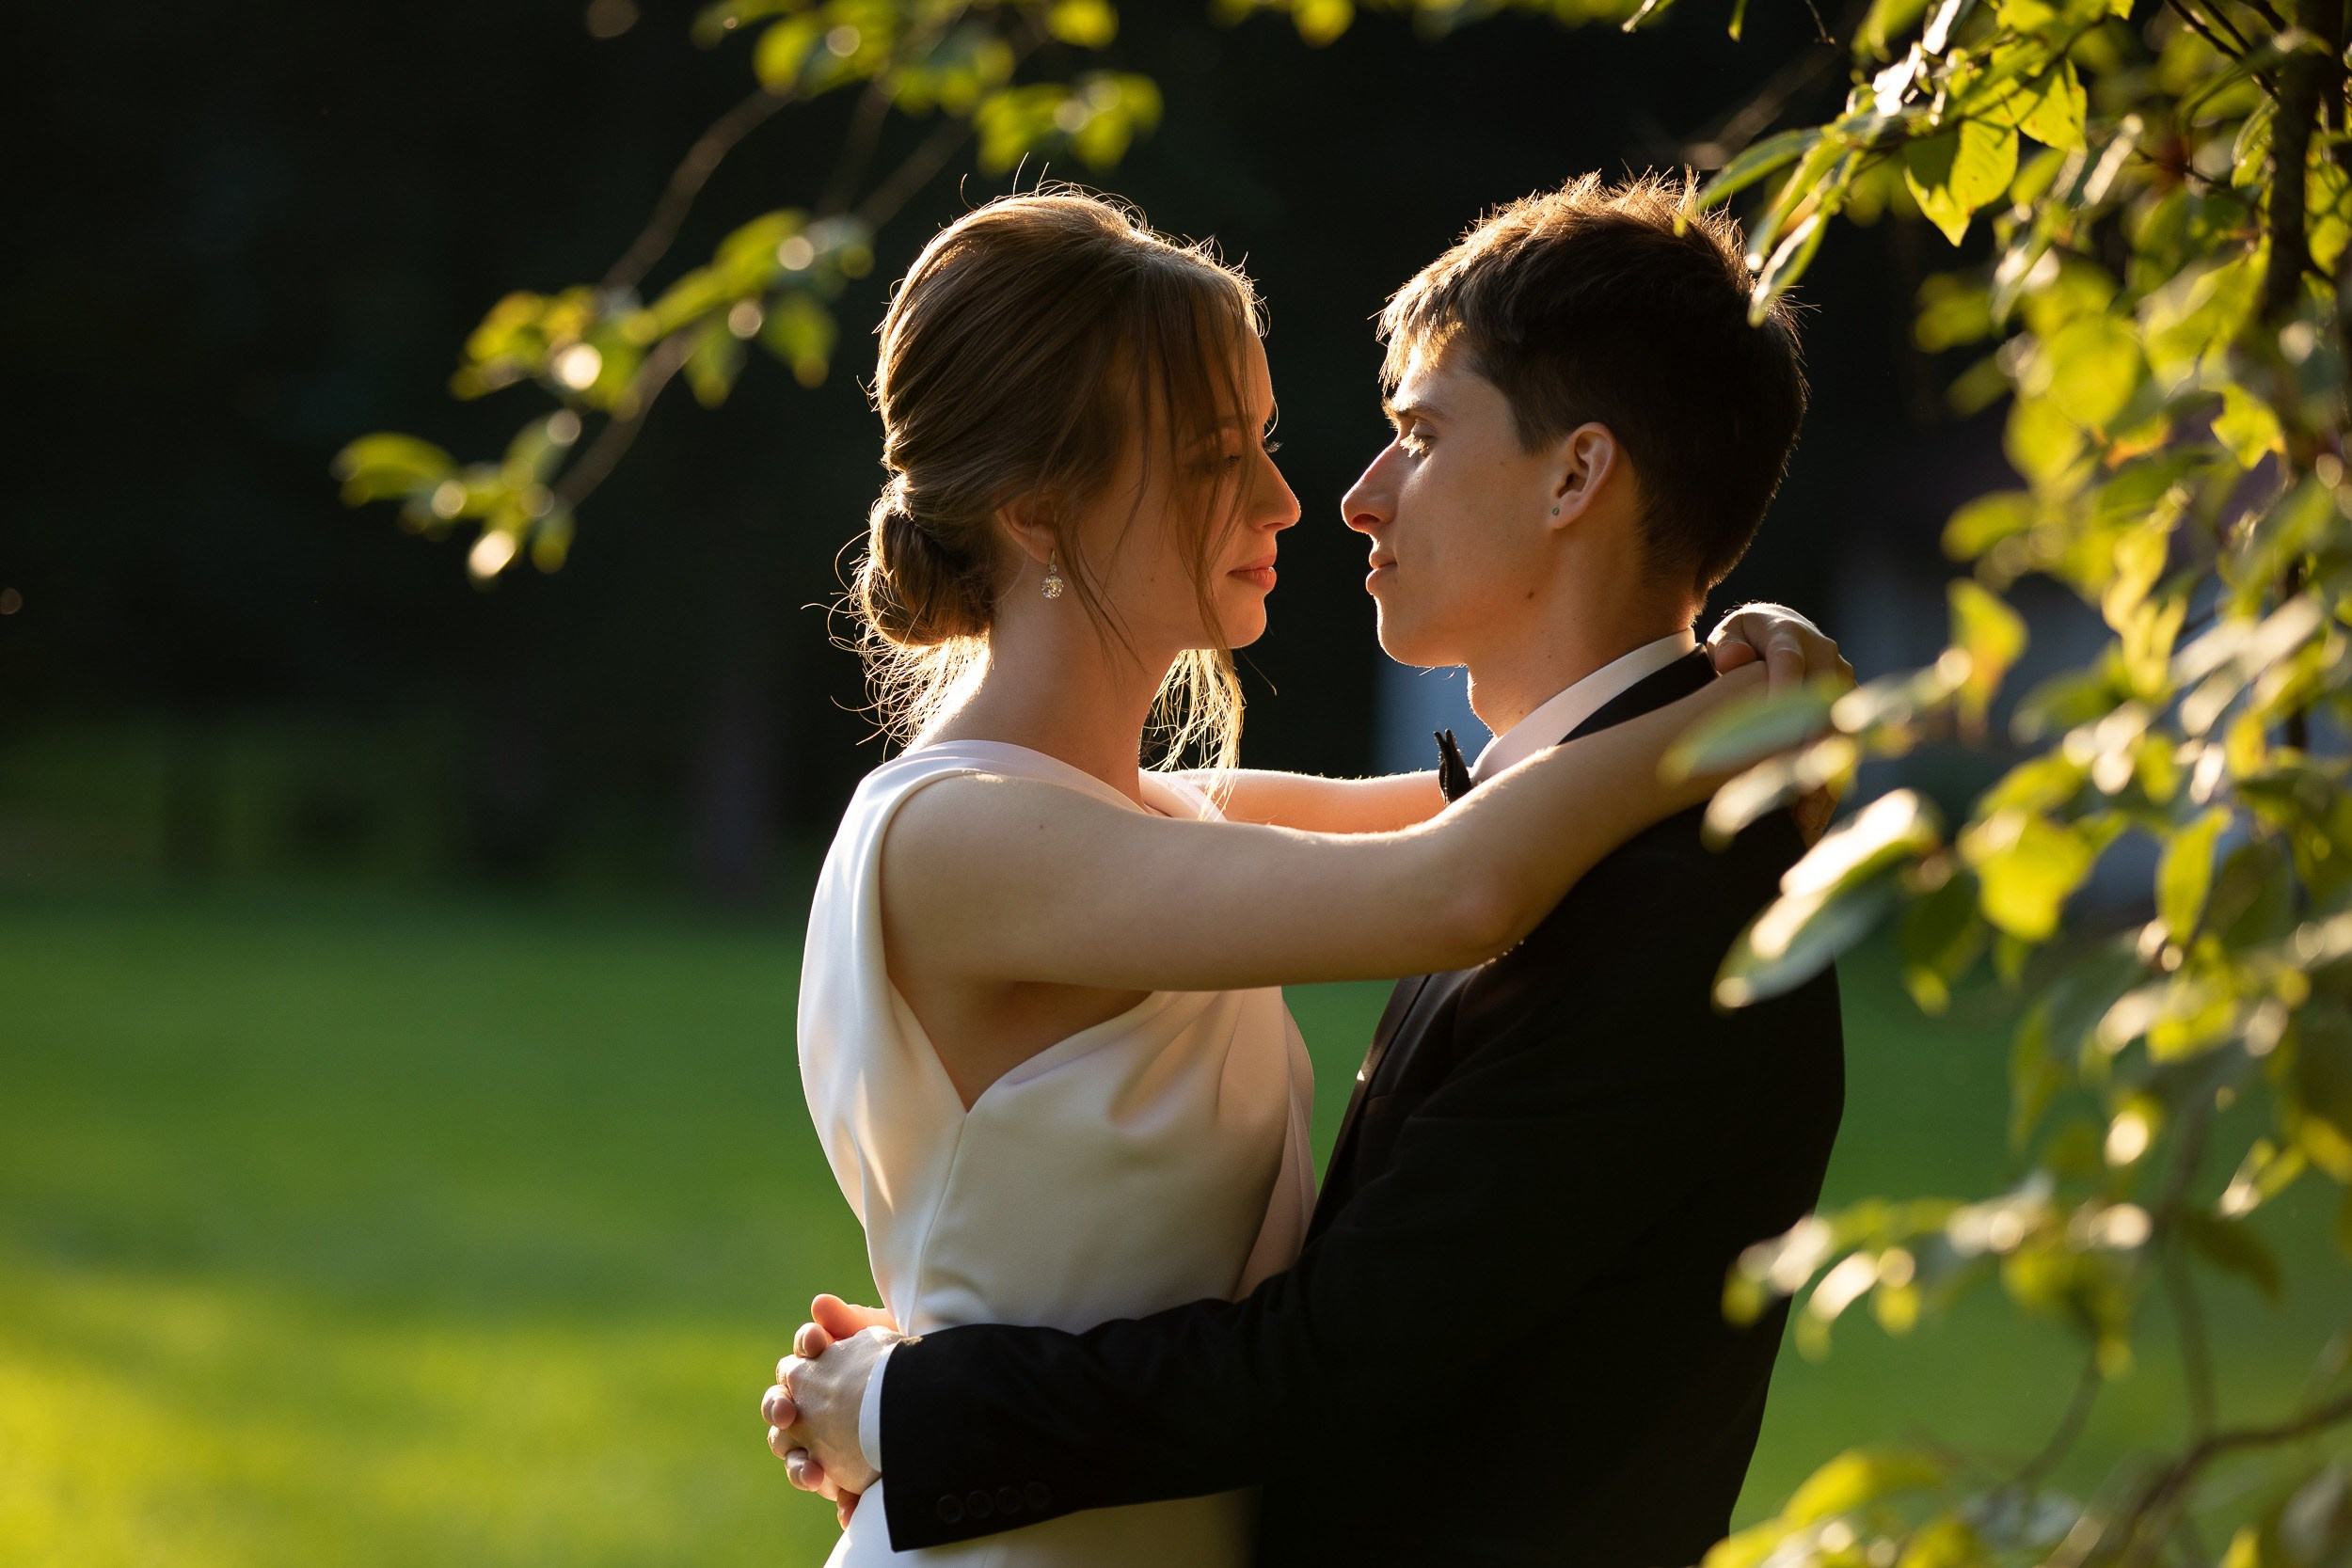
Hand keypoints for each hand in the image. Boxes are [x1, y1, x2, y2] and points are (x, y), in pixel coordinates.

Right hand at [762, 1296, 900, 1518]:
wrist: (945, 1409)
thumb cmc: (910, 1371)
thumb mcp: (889, 1344)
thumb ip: (854, 1323)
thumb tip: (819, 1303)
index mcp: (823, 1369)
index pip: (802, 1354)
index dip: (806, 1346)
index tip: (817, 1342)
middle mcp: (814, 1407)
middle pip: (780, 1406)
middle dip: (780, 1407)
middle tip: (790, 1411)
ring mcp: (823, 1442)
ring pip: (792, 1453)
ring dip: (797, 1464)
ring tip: (813, 1472)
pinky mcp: (842, 1475)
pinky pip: (828, 1487)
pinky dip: (835, 1495)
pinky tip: (845, 1501)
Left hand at [1705, 604, 1852, 841]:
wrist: (1782, 629)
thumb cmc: (1745, 640)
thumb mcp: (1729, 635)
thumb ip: (1726, 646)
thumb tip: (1732, 661)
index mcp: (1789, 636)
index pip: (1788, 666)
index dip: (1782, 700)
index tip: (1771, 736)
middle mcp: (1824, 655)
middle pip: (1821, 707)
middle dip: (1808, 751)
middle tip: (1791, 792)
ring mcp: (1842, 680)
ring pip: (1841, 731)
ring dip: (1825, 773)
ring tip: (1804, 818)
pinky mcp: (1851, 705)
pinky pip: (1847, 744)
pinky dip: (1832, 779)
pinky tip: (1816, 814)